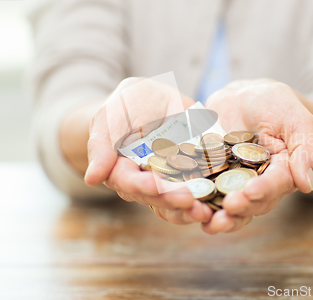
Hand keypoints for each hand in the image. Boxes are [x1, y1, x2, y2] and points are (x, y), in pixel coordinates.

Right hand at [84, 77, 212, 223]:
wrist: (156, 100)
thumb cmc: (128, 104)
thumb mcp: (112, 114)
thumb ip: (102, 144)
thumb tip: (93, 178)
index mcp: (121, 170)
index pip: (128, 182)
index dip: (141, 185)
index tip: (155, 185)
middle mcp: (145, 182)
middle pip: (156, 197)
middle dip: (172, 200)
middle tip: (188, 201)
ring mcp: (170, 182)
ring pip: (178, 202)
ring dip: (191, 209)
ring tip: (205, 211)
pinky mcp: (193, 177)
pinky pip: (200, 192)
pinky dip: (209, 198)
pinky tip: (219, 203)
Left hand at [201, 79, 312, 233]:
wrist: (243, 96)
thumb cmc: (275, 104)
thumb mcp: (295, 118)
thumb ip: (305, 148)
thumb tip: (306, 185)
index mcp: (282, 172)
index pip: (275, 185)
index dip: (264, 190)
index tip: (250, 192)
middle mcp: (259, 184)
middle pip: (251, 203)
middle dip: (239, 208)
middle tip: (227, 207)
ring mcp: (233, 183)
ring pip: (228, 206)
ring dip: (219, 216)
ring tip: (206, 220)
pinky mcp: (212, 177)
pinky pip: (204, 192)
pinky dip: (196, 202)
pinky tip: (184, 207)